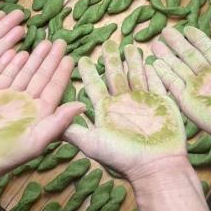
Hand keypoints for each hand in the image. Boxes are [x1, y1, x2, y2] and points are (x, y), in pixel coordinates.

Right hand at [0, 40, 82, 191]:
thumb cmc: (6, 154)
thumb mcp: (36, 140)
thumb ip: (59, 122)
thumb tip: (83, 105)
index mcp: (39, 114)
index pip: (54, 88)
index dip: (62, 72)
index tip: (70, 56)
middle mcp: (26, 103)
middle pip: (41, 76)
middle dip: (50, 59)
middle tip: (60, 41)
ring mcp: (8, 98)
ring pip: (25, 72)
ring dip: (34, 58)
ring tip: (43, 42)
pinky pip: (4, 75)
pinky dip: (12, 63)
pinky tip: (19, 52)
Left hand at [64, 41, 185, 177]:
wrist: (156, 166)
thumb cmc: (123, 156)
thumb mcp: (92, 142)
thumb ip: (72, 129)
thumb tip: (49, 118)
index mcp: (106, 110)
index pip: (95, 86)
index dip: (89, 72)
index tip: (82, 58)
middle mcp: (123, 104)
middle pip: (116, 76)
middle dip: (111, 59)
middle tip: (107, 43)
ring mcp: (143, 102)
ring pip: (136, 76)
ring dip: (133, 61)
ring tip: (130, 46)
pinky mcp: (161, 102)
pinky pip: (157, 83)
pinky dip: (155, 72)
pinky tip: (153, 61)